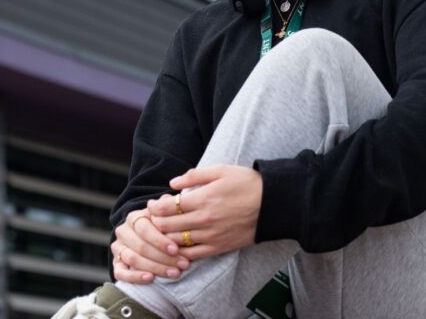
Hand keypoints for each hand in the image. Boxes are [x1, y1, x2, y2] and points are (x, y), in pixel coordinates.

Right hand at [111, 208, 191, 282]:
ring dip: (155, 268)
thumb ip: (168, 209)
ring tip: (175, 273)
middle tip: (182, 265)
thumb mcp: (165, 215)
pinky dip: (135, 277)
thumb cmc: (162, 226)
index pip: (144, 229)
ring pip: (132, 259)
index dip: (160, 240)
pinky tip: (150, 279)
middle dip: (163, 257)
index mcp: (134, 217)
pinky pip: (120, 273)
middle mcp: (123, 231)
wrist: (147, 238)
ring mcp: (118, 248)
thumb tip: (170, 200)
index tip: (176, 250)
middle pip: (140, 246)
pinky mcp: (116, 264)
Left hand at [146, 165, 262, 260]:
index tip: (153, 204)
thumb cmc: (246, 183)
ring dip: (165, 237)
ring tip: (162, 230)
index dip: (155, 206)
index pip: (167, 207)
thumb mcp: (220, 170)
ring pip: (177, 241)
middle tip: (154, 217)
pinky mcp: (220, 247)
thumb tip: (172, 183)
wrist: (272, 203)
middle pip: (168, 225)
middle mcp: (204, 220)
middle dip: (156, 221)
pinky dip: (180, 252)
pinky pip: (193, 254)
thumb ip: (194, 176)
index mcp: (203, 199)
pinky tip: (176, 247)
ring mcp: (211, 236)